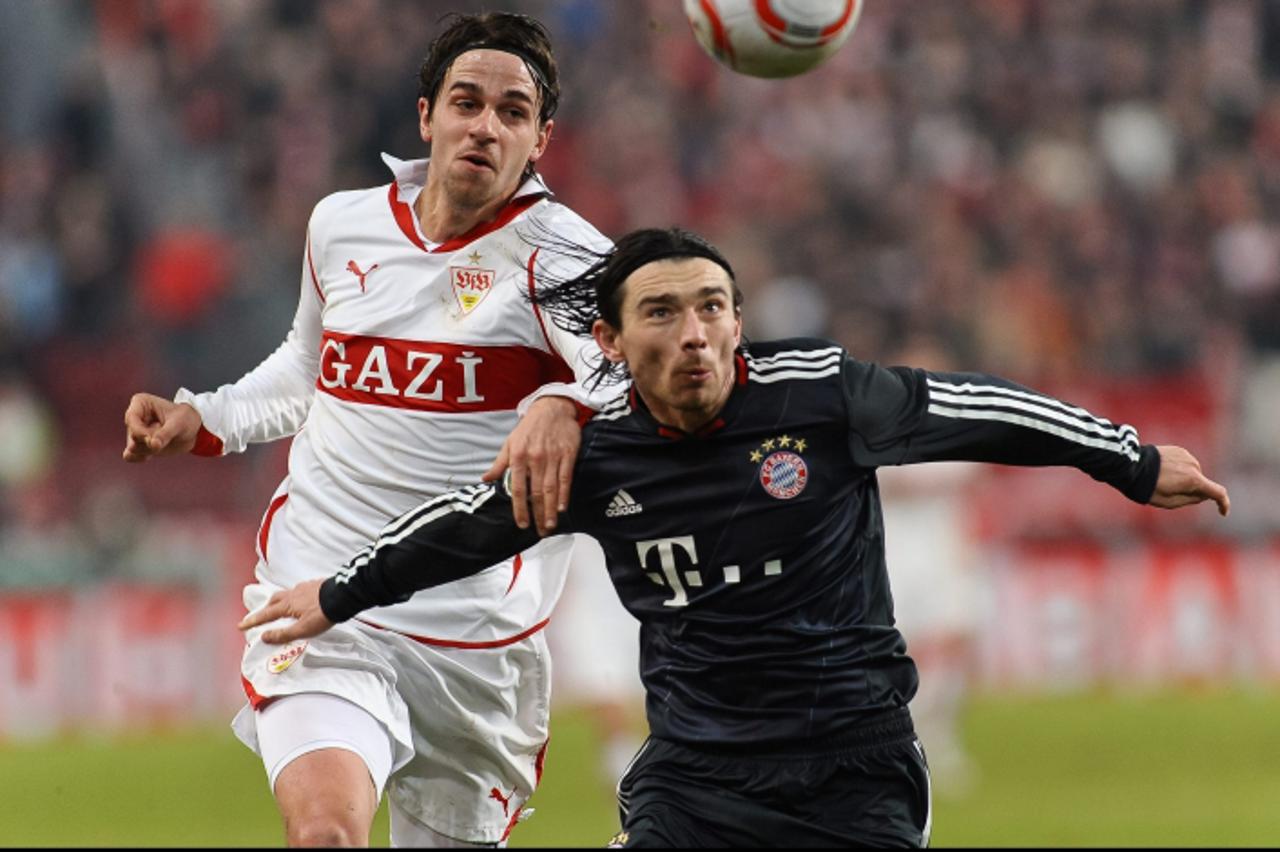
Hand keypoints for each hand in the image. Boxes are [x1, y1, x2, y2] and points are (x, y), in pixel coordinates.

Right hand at [122, 394, 201, 461]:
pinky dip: (142, 457)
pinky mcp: (137, 444)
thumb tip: (152, 445)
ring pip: (133, 448)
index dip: (141, 433)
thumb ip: (165, 434)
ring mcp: (134, 431)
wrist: (193, 430)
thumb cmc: (186, 419)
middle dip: (150, 441)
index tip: (155, 440)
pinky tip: (157, 451)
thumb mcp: (179, 424)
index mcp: (140, 402)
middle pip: (133, 436)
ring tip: (165, 440)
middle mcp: (133, 416)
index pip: (131, 420)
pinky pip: (130, 456)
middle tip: (168, 435)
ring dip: (150, 450)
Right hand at [237, 579, 332, 643]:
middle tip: (261, 615)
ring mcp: (304, 588)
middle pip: (274, 600)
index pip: (265, 615)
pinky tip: (301, 600)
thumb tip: (264, 637)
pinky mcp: (315, 585)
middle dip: (265, 608)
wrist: (343, 596)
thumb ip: (282, 634)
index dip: (252, 621)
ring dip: (280, 601)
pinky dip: (295, 597)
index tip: (241, 625)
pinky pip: (300, 590)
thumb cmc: (323, 614)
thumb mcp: (302, 630)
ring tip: (280, 608)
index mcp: (287, 605)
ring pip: (287, 594)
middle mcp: (293, 593)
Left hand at [482, 396, 580, 533]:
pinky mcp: (568, 454)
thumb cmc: (530, 426)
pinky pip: (566, 478)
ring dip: (550, 510)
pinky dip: (564, 494)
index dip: (520, 509)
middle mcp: (535, 458)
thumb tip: (485, 479)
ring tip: (550, 525)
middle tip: (540, 531)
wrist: (551, 407)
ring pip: (551, 488)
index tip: (522, 524)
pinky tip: (562, 507)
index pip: (518, 489)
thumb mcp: (510, 442)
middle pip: (536, 493)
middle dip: (538, 515)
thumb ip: (499, 464)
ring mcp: (552, 457)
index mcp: (518, 457)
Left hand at [1149, 445, 1229, 515]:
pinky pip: (1185, 464)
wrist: (1129, 466)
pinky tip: (1163, 471)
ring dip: (1185, 479)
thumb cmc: (1147, 487)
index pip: (1218, 492)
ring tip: (1163, 480)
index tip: (1223, 512)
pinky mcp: (1178, 450)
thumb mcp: (1168, 502)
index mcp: (1193, 480)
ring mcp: (1186, 455)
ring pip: (1193, 473)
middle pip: (1202, 483)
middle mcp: (1193, 465)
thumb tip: (1204, 496)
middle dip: (1193, 491)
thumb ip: (1190, 500)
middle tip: (1170, 493)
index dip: (1223, 504)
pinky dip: (1179, 470)